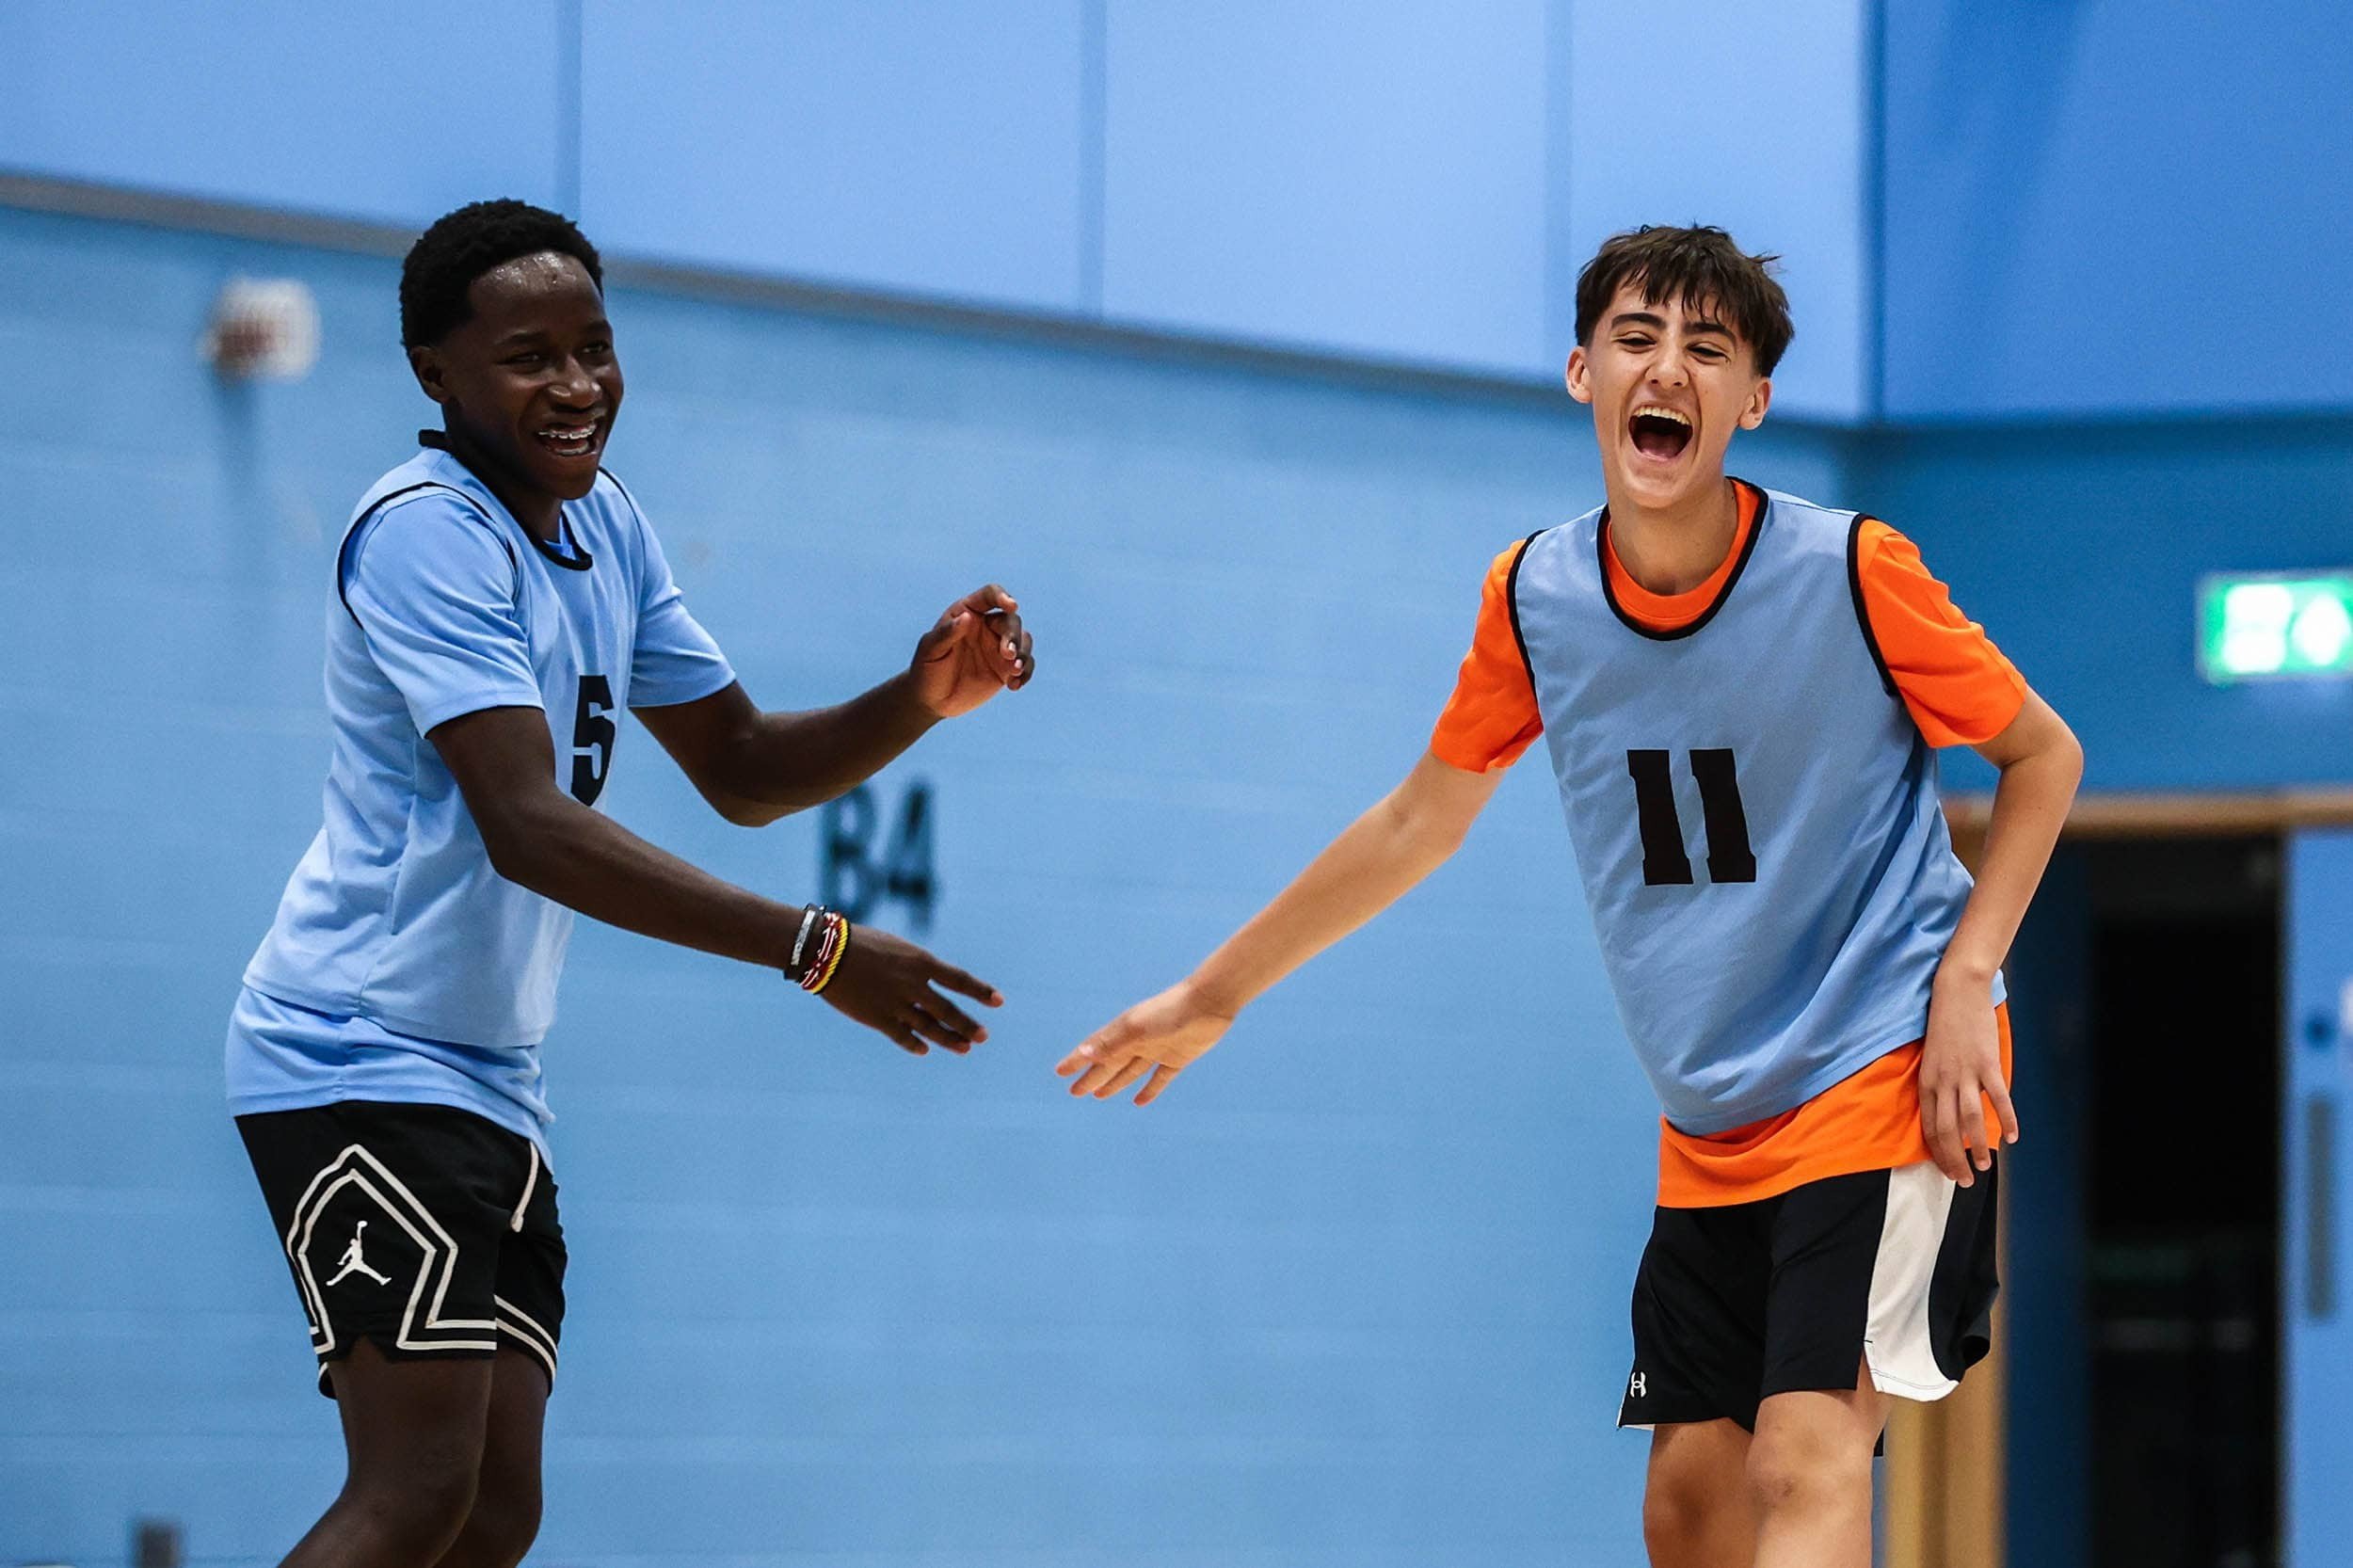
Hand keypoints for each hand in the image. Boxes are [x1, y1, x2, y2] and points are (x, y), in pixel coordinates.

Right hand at [819, 924, 1002, 1055]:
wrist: (825, 952)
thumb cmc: (860, 943)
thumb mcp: (896, 948)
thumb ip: (916, 968)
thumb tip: (931, 985)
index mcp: (921, 962)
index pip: (960, 979)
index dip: (981, 991)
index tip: (999, 1001)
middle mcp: (914, 984)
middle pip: (948, 1010)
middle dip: (968, 1025)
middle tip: (983, 1036)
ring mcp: (897, 1004)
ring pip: (930, 1027)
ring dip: (949, 1039)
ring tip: (965, 1048)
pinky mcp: (878, 1019)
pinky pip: (903, 1036)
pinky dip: (915, 1044)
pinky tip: (925, 1050)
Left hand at [910, 584, 1033, 718]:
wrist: (931, 699)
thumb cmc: (926, 669)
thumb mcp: (930, 650)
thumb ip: (946, 633)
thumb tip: (967, 618)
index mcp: (968, 613)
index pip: (989, 596)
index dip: (1002, 597)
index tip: (1012, 606)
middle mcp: (987, 626)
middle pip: (1010, 620)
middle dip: (1013, 636)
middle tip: (1007, 655)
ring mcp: (998, 647)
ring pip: (1023, 640)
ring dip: (1023, 653)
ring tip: (1014, 671)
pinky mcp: (1005, 668)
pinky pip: (1025, 665)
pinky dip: (1025, 672)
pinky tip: (1014, 686)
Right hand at [1055, 982, 1233, 1104]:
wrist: (1210, 1002)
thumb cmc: (1171, 1012)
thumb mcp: (1137, 1030)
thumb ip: (1111, 1043)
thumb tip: (1083, 1055)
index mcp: (1124, 1030)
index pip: (1094, 1049)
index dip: (1077, 1060)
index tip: (1060, 1072)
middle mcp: (1138, 1040)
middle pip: (1110, 1063)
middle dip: (1092, 1077)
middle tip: (1074, 1092)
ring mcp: (1158, 1049)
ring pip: (1130, 1071)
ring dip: (1114, 1083)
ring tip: (1098, 1095)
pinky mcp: (1178, 1057)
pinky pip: (1159, 1078)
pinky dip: (1149, 1090)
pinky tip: (1140, 1101)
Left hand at [1918, 977, 2017, 1185]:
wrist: (1956, 991)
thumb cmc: (1943, 1025)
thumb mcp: (1931, 1059)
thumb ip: (1938, 1086)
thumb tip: (1949, 1113)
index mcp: (1926, 1082)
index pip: (1928, 1128)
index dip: (1938, 1153)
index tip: (1946, 1171)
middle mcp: (1942, 1081)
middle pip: (1946, 1130)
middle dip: (1954, 1160)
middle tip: (1964, 1181)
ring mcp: (1965, 1073)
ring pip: (1970, 1120)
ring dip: (1978, 1147)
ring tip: (1985, 1166)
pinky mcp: (1986, 1064)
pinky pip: (1998, 1098)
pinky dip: (2006, 1119)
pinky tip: (2013, 1137)